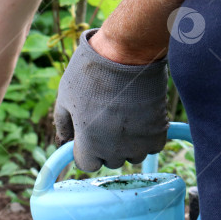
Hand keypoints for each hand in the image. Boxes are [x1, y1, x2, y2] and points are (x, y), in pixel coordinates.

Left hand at [54, 29, 168, 171]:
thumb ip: (62, 124)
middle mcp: (113, 150)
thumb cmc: (90, 73)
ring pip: (133, 156)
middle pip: (110, 161)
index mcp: (88, 145)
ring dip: (129, 143)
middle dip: (107, 146)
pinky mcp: (157, 133)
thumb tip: (63, 140)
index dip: (86, 150)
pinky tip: (142, 117)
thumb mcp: (65, 97)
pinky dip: (148, 136)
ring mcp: (137, 144)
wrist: (126, 54)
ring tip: (125, 117)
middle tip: (108, 119)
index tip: (88, 135)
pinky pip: (152, 147)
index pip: (87, 165)